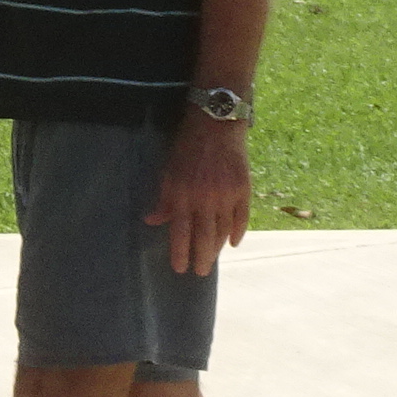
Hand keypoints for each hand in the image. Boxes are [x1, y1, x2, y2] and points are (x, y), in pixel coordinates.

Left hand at [146, 114, 250, 276]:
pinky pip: (242, 217)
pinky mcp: (243, 189)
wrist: (216, 124)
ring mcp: (226, 194)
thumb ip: (164, 198)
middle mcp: (205, 198)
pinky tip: (234, 243)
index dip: (180, 252)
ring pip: (224, 230)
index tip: (179, 268)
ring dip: (218, 248)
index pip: (180, 232)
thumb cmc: (186, 146)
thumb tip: (152, 221)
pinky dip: (238, 232)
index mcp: (183, 194)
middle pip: (204, 237)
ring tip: (213, 259)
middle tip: (200, 273)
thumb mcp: (168, 170)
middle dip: (201, 258)